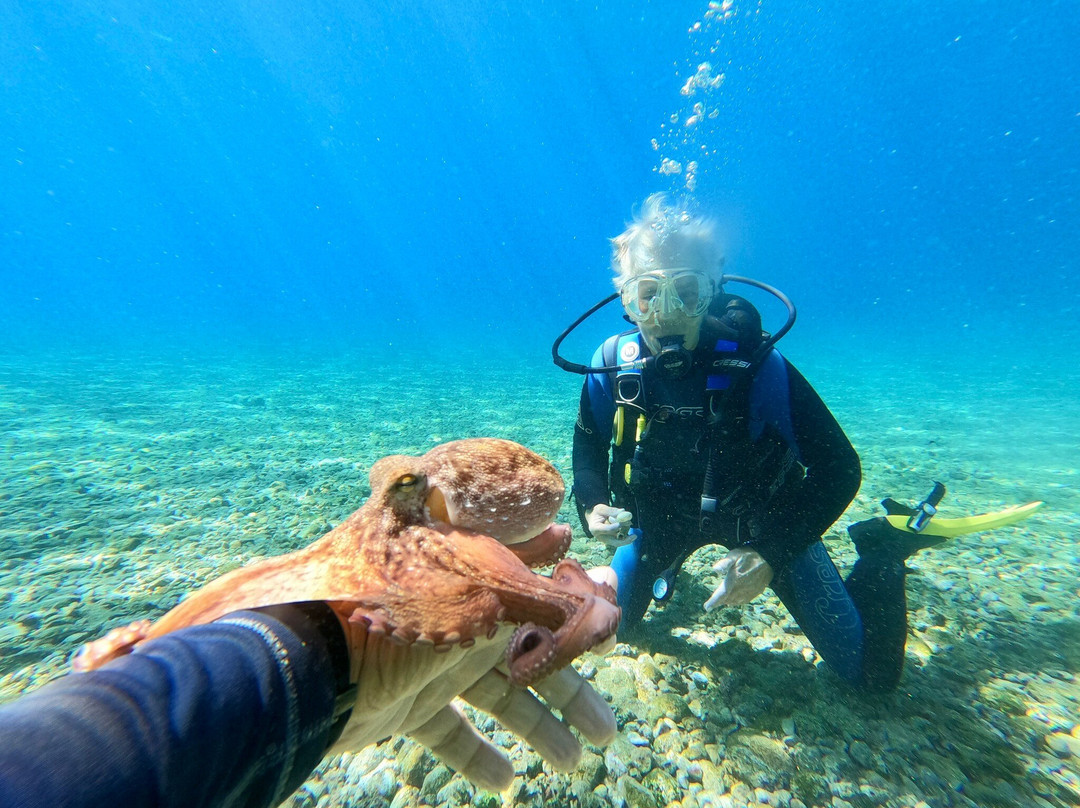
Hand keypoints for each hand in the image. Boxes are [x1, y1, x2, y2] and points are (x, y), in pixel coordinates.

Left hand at [331, 607, 615, 792]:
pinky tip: (504, 781)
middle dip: (568, 692)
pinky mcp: (405, 705)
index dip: (576, 618)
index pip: (539, 595)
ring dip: (536, 729)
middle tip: (605, 732)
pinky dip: (475, 755)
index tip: (610, 640)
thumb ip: (534, 585)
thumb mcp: (481, 595)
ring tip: (570, 763)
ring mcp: (431, 663)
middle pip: (527, 658)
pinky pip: (449, 732)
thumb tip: (576, 547)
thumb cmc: (402, 617)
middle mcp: (460, 618)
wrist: (315, 664)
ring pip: (497, 698)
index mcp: (478, 582)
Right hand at [585, 504, 635, 546]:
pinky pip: (619, 540)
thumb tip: (623, 511)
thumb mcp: (602, 508)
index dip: (614, 527)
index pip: (606, 529)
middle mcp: (601, 536)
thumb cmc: (597, 512)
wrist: (593, 516)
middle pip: (614, 542)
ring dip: (627, 538)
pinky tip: (631, 534)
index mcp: (595, 528)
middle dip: (625, 540)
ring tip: (633, 533)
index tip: (621, 524)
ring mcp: (606, 539)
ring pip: (618, 542)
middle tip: (634, 536)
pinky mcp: (610, 539)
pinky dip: (625, 537)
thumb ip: (611, 511)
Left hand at [703, 547, 773, 609]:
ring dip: (728, 602)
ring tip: (722, 602)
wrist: (769, 558)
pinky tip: (735, 601)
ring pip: (736, 601)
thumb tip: (715, 569)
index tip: (707, 608)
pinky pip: (745, 600)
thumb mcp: (734, 555)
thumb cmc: (749, 555)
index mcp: (734, 580)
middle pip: (727, 599)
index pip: (721, 594)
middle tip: (711, 605)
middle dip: (719, 602)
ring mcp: (750, 591)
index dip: (713, 602)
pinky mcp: (756, 591)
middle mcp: (742, 588)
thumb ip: (725, 563)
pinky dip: (738, 602)